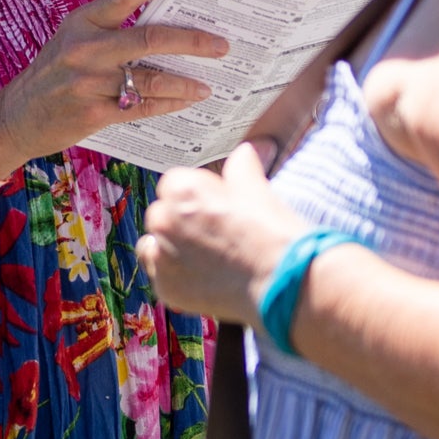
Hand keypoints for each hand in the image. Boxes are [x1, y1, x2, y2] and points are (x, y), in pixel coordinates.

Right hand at [0, 0, 226, 170]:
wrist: (16, 117)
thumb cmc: (55, 71)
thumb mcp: (74, 38)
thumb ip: (111, 27)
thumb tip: (166, 17)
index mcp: (82, 21)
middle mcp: (85, 49)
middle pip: (149, 40)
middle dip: (192, 41)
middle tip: (221, 45)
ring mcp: (89, 83)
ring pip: (151, 79)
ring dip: (186, 82)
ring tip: (208, 84)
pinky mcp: (93, 114)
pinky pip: (142, 108)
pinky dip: (169, 104)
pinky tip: (186, 102)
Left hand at [138, 141, 305, 323]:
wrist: (281, 282)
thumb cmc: (271, 233)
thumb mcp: (257, 189)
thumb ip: (241, 166)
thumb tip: (245, 151)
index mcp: (181, 189)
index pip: (174, 184)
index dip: (195, 196)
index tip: (213, 209)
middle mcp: (164, 220)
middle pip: (163, 214)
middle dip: (181, 222)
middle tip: (214, 235)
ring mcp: (162, 256)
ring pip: (157, 244)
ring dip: (174, 248)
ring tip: (208, 258)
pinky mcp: (165, 287)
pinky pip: (160, 275)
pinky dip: (175, 276)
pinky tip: (202, 278)